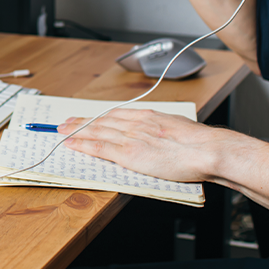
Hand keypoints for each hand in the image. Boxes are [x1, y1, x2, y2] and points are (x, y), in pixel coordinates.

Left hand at [59, 109, 229, 182]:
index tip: (88, 117)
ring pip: (96, 131)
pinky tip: (70, 144)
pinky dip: (82, 144)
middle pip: (101, 120)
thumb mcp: (178, 127)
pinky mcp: (128, 153)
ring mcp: (130, 137)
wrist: (207, 150)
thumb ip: (164, 128)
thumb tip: (161, 132)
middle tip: (65, 122)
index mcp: (148, 116)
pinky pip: (99, 147)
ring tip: (61, 131)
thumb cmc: (200, 144)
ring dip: (76, 131)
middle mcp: (136, 123)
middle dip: (81, 122)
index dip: (98, 116)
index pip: (115, 114)